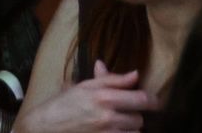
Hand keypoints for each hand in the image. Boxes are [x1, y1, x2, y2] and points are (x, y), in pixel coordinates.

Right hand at [14, 64, 158, 132]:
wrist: (46, 127)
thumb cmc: (64, 104)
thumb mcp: (86, 86)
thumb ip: (112, 80)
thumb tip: (135, 74)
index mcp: (104, 97)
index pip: (142, 99)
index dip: (153, 100)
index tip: (155, 101)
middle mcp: (108, 117)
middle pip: (139, 118)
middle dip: (134, 115)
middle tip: (124, 112)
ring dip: (130, 129)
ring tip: (117, 124)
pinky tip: (114, 131)